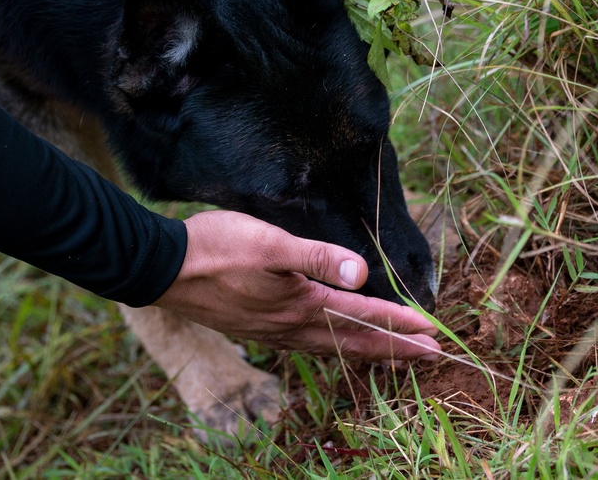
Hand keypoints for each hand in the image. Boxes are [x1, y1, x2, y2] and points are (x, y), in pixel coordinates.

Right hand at [154, 209, 440, 360]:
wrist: (164, 270)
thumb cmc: (216, 248)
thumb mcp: (268, 242)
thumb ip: (315, 256)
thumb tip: (362, 272)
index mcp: (300, 303)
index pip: (361, 316)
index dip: (398, 323)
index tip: (432, 331)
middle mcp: (291, 325)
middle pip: (353, 343)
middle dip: (394, 348)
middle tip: (430, 354)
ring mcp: (272, 331)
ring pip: (331, 348)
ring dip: (367, 351)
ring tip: (391, 355)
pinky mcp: (256, 328)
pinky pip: (307, 345)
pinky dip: (333, 348)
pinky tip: (329, 342)